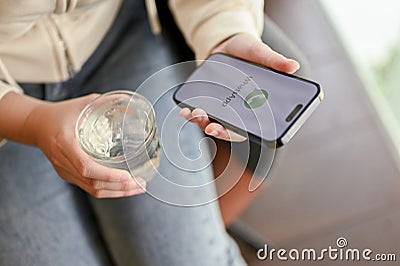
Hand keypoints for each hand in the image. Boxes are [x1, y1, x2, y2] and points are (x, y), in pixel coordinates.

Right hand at [25, 94, 145, 197]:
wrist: (36, 124)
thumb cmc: (60, 113)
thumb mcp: (82, 104)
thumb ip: (106, 103)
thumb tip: (130, 102)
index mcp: (65, 143)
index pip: (86, 167)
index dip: (108, 175)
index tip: (127, 176)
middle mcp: (63, 161)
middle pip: (93, 183)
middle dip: (120, 187)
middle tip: (140, 183)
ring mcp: (65, 171)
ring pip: (93, 189)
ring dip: (117, 192)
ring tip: (136, 187)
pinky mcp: (68, 175)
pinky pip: (89, 187)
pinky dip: (108, 190)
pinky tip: (123, 187)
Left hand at [181, 32, 299, 140]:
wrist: (226, 43)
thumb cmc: (247, 50)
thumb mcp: (260, 52)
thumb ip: (274, 60)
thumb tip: (293, 66)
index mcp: (255, 104)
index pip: (253, 125)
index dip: (244, 132)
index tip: (237, 132)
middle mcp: (238, 110)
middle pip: (230, 130)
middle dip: (220, 131)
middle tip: (212, 127)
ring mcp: (221, 107)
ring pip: (213, 124)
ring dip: (203, 123)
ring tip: (196, 114)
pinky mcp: (207, 102)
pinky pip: (200, 113)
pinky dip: (191, 114)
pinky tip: (185, 110)